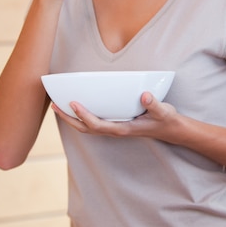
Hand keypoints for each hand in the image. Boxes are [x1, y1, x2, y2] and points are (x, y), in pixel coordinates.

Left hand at [51, 91, 178, 140]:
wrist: (171, 130)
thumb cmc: (165, 120)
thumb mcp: (163, 111)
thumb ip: (154, 104)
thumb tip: (144, 95)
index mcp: (123, 129)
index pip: (97, 125)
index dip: (84, 115)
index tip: (73, 103)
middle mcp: (115, 130)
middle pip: (85, 129)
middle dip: (68, 118)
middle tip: (54, 105)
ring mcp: (114, 129)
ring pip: (87, 128)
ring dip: (71, 119)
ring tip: (58, 106)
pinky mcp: (116, 125)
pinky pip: (93, 124)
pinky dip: (81, 117)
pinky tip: (77, 108)